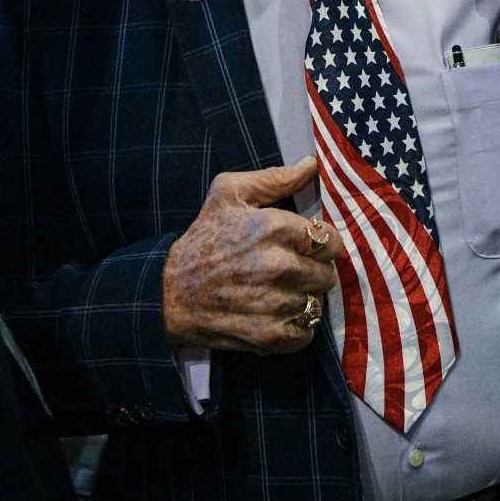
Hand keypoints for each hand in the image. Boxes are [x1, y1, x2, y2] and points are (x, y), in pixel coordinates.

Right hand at [161, 156, 341, 354]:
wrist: (168, 292)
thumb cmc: (202, 238)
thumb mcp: (229, 193)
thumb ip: (275, 178)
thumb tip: (311, 164)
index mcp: (274, 229)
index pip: (330, 241)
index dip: (324, 243)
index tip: (310, 246)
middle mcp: (278, 267)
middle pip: (328, 275)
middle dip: (315, 271)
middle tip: (293, 269)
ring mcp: (274, 304)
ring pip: (317, 304)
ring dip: (304, 299)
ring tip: (283, 291)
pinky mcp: (267, 336)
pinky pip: (306, 334)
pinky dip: (297, 327)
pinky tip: (279, 314)